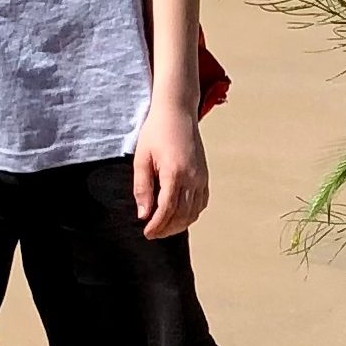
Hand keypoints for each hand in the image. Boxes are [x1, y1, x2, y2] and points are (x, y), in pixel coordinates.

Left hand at [134, 101, 208, 239]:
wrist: (177, 112)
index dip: (157, 225)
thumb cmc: (156, 132)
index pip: (167, 210)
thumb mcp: (141, 158)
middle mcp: (192, 177)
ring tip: (164, 227)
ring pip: (194, 211)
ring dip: (180, 224)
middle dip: (167, 229)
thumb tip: (143, 214)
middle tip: (153, 233)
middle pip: (182, 214)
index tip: (147, 233)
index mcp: (174, 173)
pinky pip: (202, 201)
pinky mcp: (204, 174)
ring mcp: (201, 176)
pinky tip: (179, 214)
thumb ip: (142, 187)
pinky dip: (192, 213)